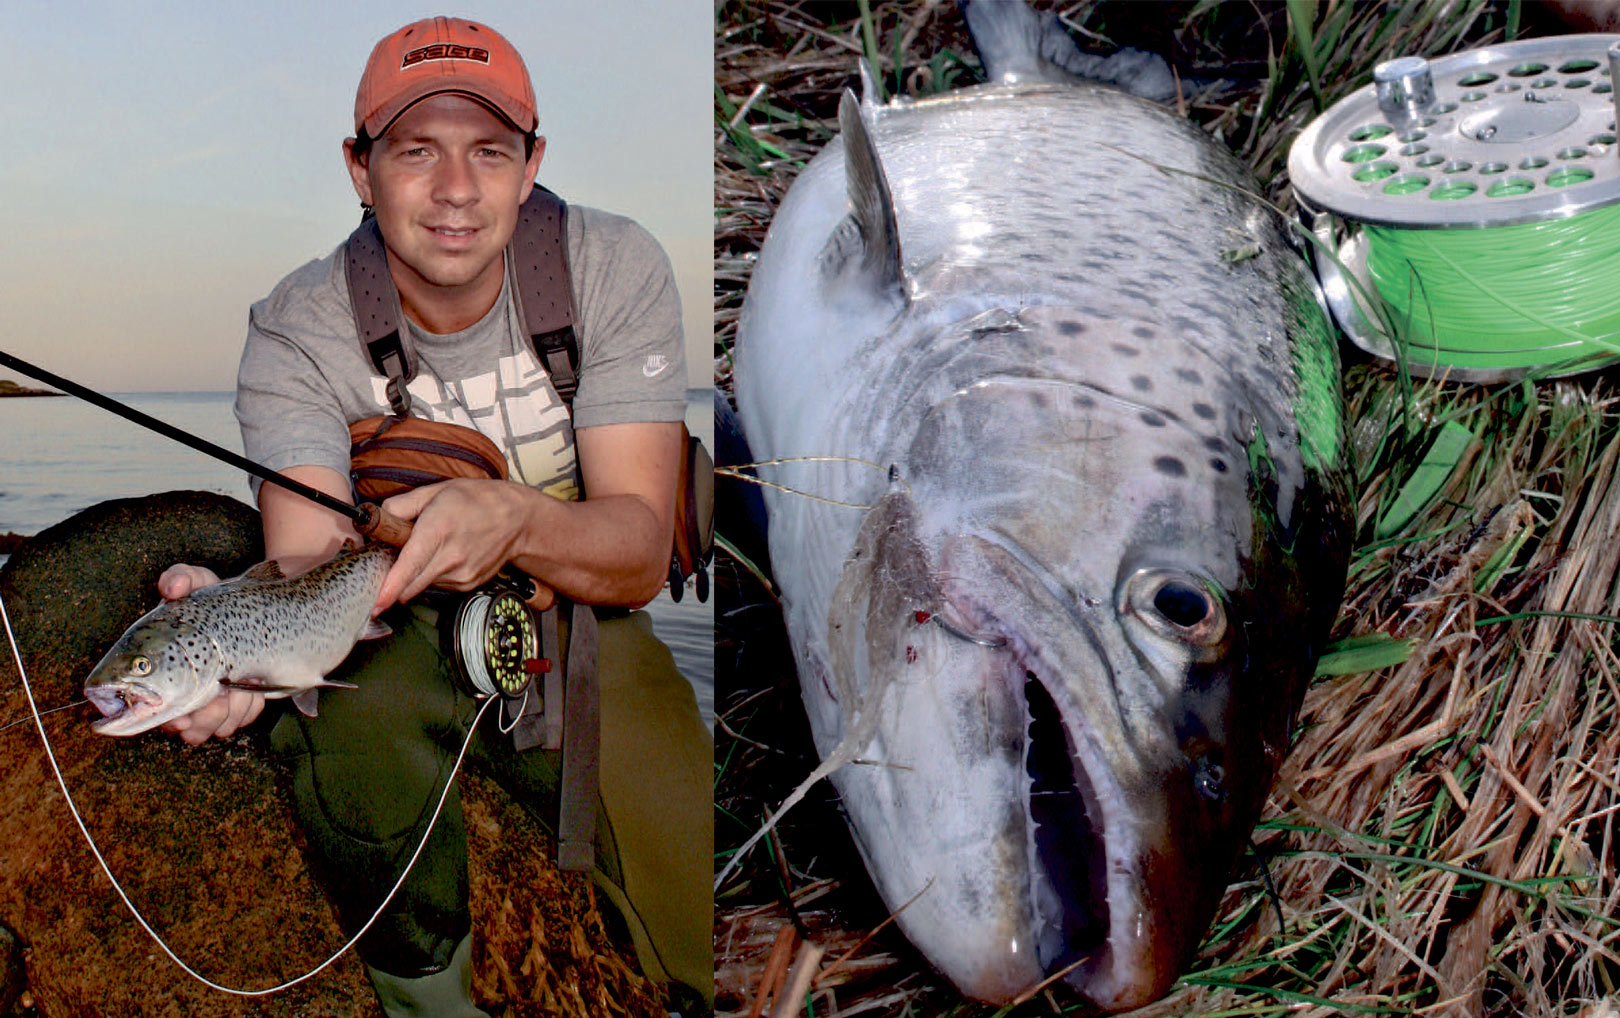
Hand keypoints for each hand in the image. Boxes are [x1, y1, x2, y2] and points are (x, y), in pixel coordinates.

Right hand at [154, 563, 267, 744]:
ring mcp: (211, 701)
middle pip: (187, 729)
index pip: (150, 713)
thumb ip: (181, 578)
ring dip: (230, 711)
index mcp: (160, 672)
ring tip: (240, 684)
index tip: (182, 717)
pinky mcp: (239, 703)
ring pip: (217, 728)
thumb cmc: (216, 599)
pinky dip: (248, 706)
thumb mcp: (197, 583)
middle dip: (203, 720)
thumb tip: (172, 586)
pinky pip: (242, 719)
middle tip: (220, 696)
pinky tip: (254, 686)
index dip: (165, 722)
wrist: (261, 606)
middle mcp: (181, 693)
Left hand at [374, 479, 555, 612]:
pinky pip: (438, 585)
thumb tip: (378, 519)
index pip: (410, 565)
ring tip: (435, 546)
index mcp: (438, 530)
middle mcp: (451, 557)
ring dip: (417, 572)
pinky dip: (434, 573)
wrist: (518, 519)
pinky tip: (449, 554)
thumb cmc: (478, 500)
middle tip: (397, 555)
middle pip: (410, 584)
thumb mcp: (436, 491)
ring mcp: (461, 574)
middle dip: (394, 578)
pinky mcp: (468, 584)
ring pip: (422, 584)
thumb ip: (401, 505)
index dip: (391, 587)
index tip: (377, 603)